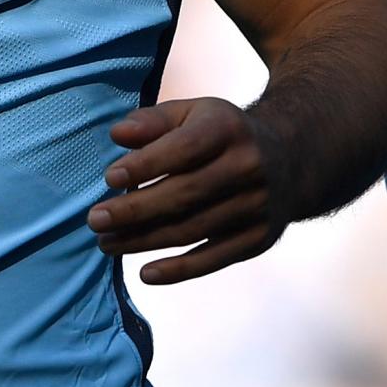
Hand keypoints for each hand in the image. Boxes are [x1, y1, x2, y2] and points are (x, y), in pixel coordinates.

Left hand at [87, 97, 287, 284]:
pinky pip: (214, 259)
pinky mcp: (259, 238)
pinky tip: (145, 273)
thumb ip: (154, 121)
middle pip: (184, 195)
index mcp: (228, 129)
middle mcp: (248, 167)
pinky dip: (179, 270)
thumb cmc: (222, 134)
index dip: (145, 164)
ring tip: (106, 243)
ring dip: (144, 241)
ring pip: (192, 230)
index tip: (109, 178)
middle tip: (95, 220)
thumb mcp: (194, 114)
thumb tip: (117, 136)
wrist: (291, 159)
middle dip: (134, 210)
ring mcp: (256, 206)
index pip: (183, 149)